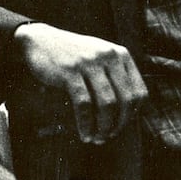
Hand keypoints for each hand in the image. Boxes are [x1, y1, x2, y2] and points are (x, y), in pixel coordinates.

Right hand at [14, 23, 146, 143]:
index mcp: (121, 55)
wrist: (41, 41)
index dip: (134, 114)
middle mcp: (109, 56)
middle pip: (126, 100)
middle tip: (110, 137)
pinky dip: (86, 124)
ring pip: (107, 104)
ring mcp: (90, 63)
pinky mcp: (70, 72)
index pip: (140, 91)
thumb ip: (116, 76)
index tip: (123, 126)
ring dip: (104, 127)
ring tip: (97, 139)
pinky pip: (84, 104)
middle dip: (120, 124)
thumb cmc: (74, 56)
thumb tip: (129, 113)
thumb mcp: (100, 57)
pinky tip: (85, 135)